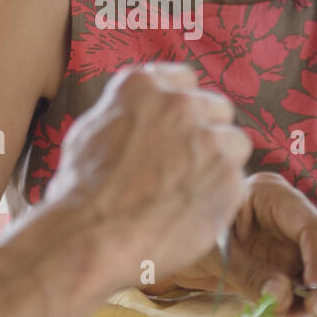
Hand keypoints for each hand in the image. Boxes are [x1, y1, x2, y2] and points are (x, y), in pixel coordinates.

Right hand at [43, 64, 251, 280]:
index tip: (177, 126)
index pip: (183, 79)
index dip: (181, 106)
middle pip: (216, 107)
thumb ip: (126, 113)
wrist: (93, 237)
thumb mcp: (90, 131)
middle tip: (187, 160)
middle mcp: (181, 104)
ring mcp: (210, 141)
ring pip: (234, 143)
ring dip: (219, 161)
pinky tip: (193, 213)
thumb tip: (139, 115)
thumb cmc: (81, 191)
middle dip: (207, 130)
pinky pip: (236, 182)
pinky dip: (220, 197)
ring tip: (192, 189)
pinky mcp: (229, 179)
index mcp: (143, 85)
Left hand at [149, 173, 316, 316]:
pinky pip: (314, 284)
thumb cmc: (185, 235)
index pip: (314, 227)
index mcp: (272, 195)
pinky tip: (288, 316)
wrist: (174, 246)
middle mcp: (292, 213)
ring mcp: (295, 238)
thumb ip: (248, 274)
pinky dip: (307, 304)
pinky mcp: (293, 261)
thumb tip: (285, 297)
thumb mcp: (211, 253)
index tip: (314, 299)